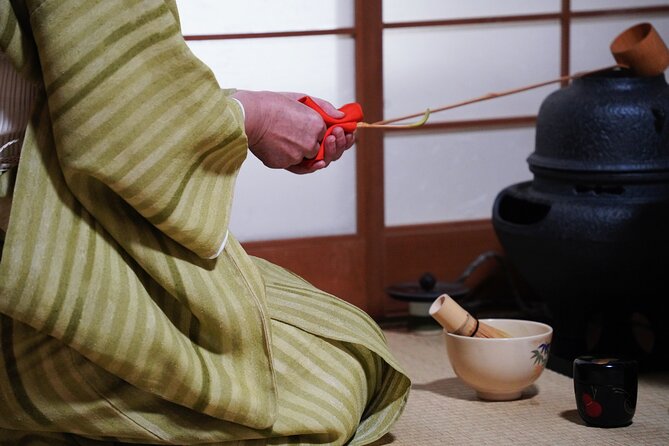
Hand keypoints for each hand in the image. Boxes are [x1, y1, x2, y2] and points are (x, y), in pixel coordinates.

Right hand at [232, 90, 354, 173]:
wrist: (248, 116)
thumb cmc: (270, 105)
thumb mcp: (300, 99)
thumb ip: (324, 108)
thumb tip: (341, 117)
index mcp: (316, 124)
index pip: (327, 135)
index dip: (326, 135)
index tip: (322, 133)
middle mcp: (310, 142)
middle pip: (320, 150)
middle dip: (319, 147)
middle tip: (304, 139)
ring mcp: (298, 155)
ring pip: (307, 159)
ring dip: (303, 153)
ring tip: (291, 140)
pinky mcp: (285, 164)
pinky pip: (294, 165)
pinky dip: (292, 159)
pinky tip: (288, 149)